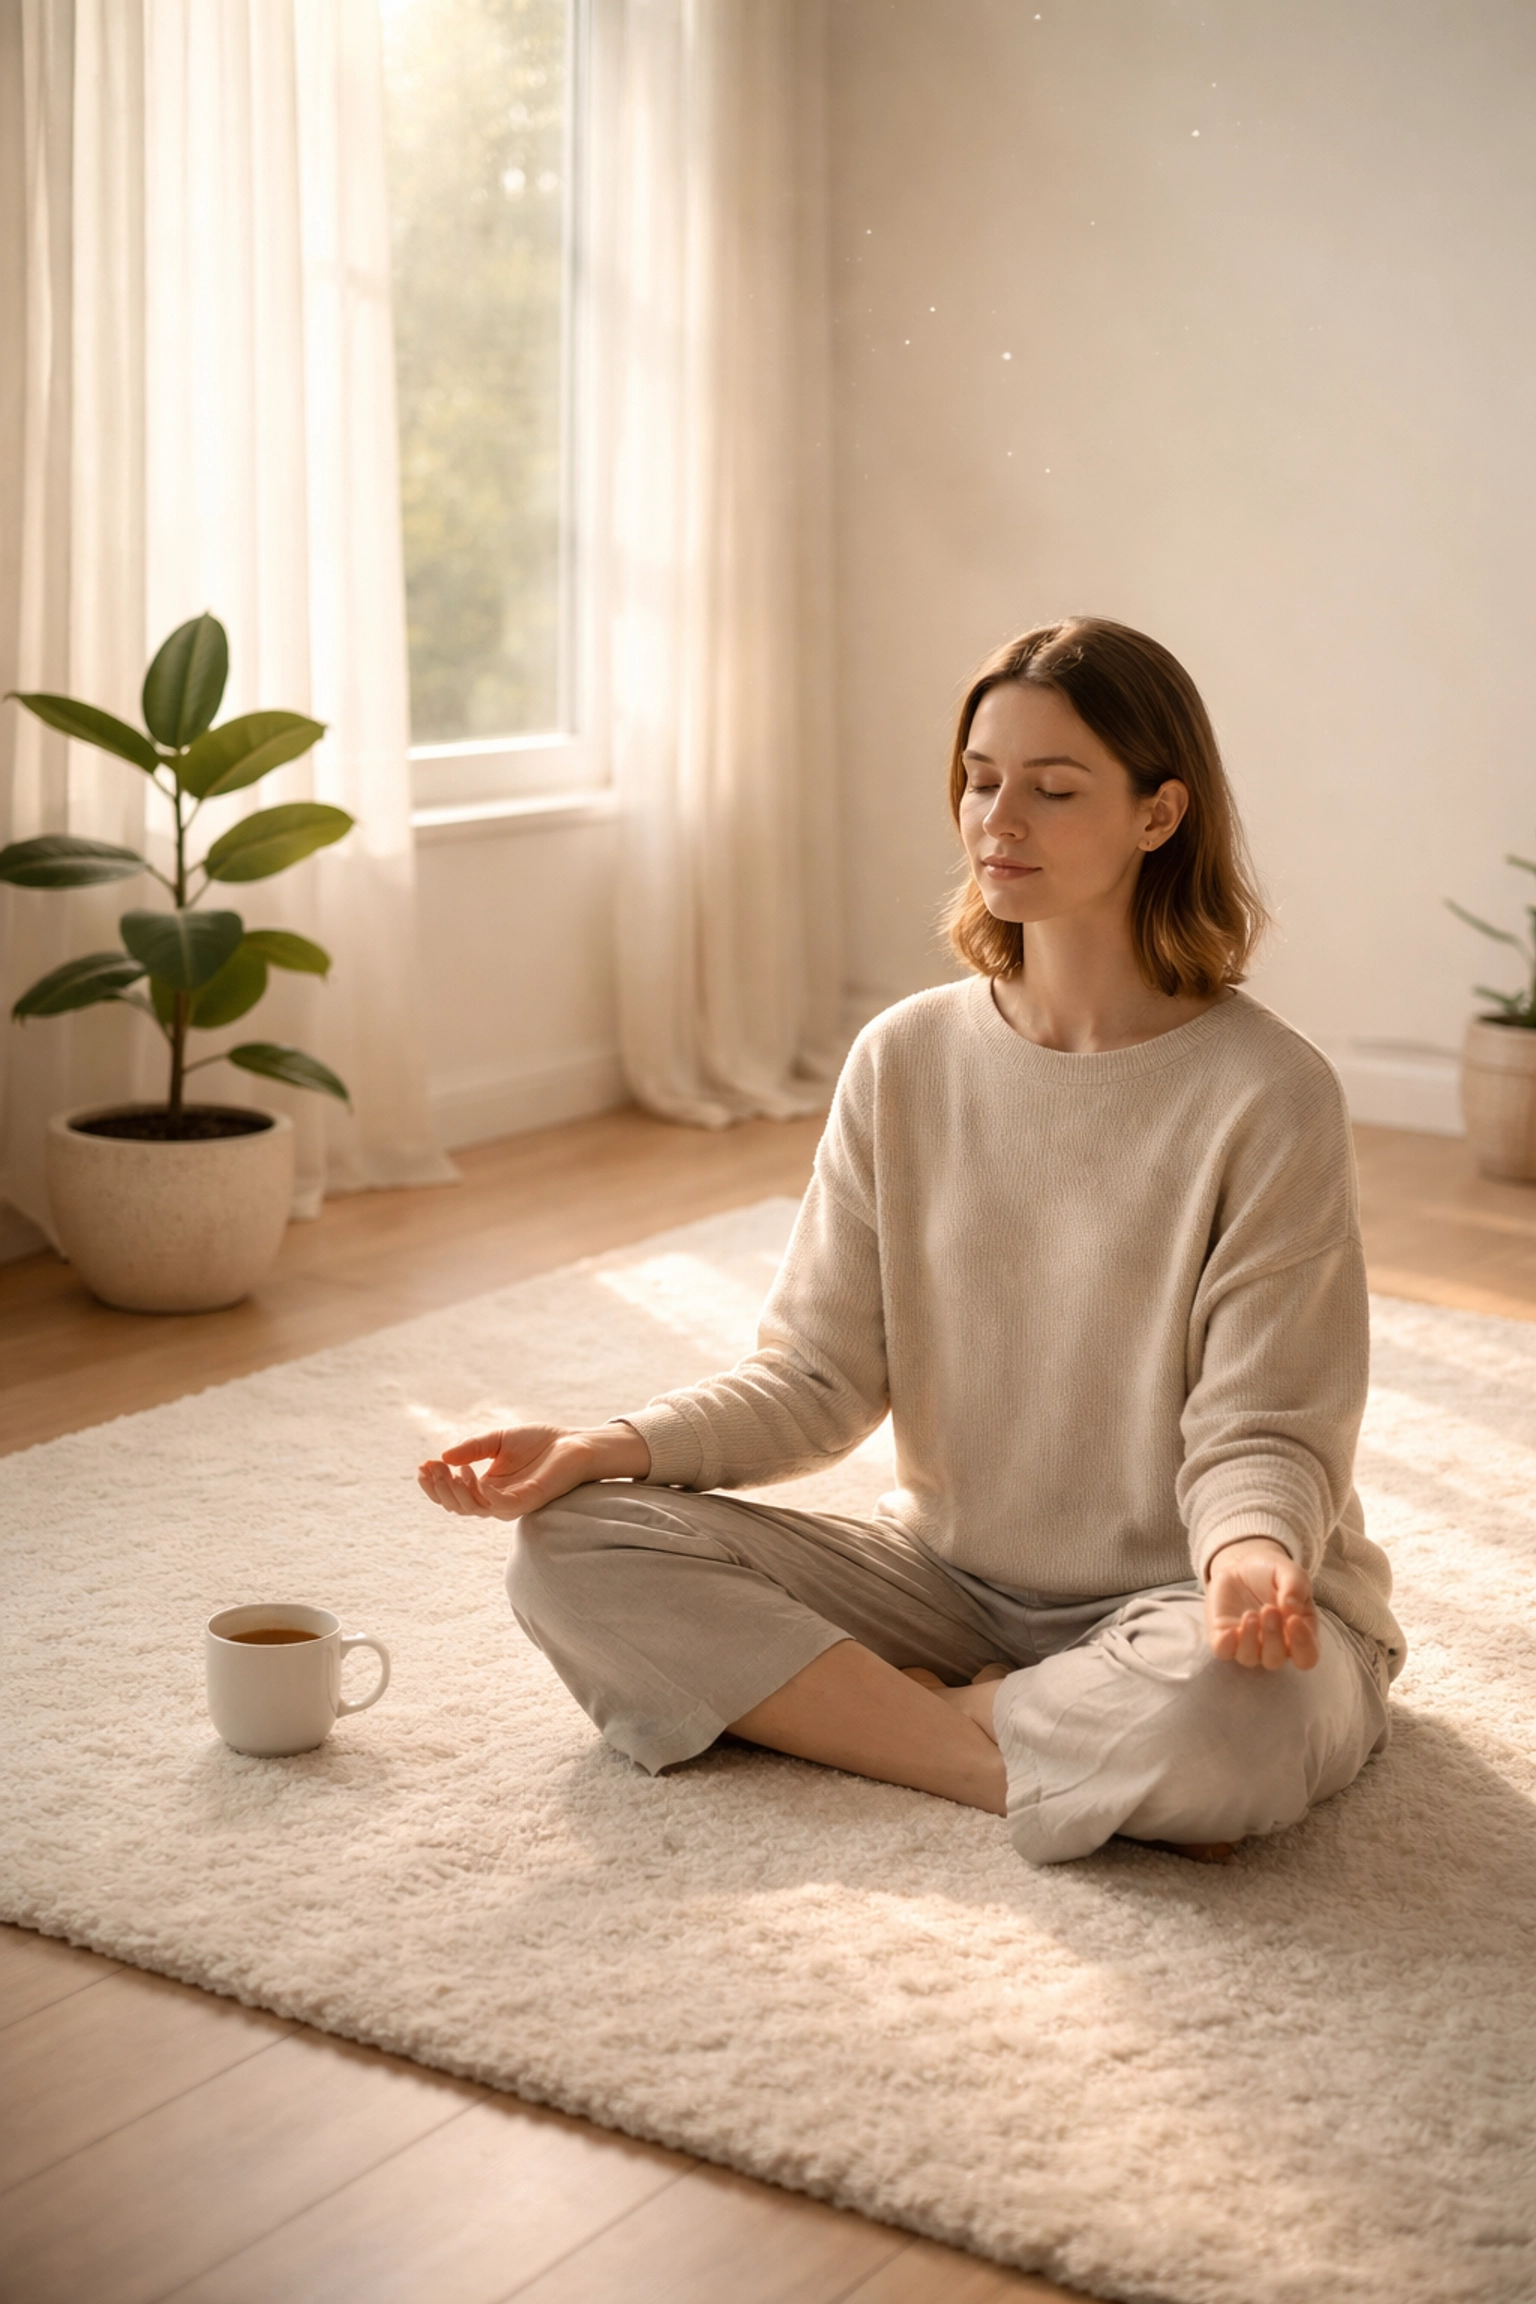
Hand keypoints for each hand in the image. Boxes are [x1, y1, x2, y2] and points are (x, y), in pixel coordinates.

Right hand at [417, 1422, 649, 1520]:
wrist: (575, 1443)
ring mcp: (511, 1503)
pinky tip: (474, 1476)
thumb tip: (443, 1456)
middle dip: (439, 1489)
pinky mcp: (528, 1501)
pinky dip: (484, 1494)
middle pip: (458, 1506)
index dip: (434, 1484)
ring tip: (448, 1471)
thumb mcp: (498, 1440)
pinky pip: (500, 1506)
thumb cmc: (540, 1443)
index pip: (452, 1494)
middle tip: (431, 1468)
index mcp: (487, 1487)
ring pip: (474, 1509)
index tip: (423, 1464)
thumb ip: (473, 1448)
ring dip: (456, 1492)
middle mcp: (496, 1500)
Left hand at [1204, 1536, 1319, 1670]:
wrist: (1242, 1565)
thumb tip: (1292, 1610)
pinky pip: (1223, 1652)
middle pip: (1275, 1659)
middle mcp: (1274, 1646)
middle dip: (1272, 1636)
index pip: (1306, 1656)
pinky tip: (1230, 1631)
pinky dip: (1226, 1645)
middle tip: (1269, 1609)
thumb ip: (1296, 1588)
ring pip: (1249, 1658)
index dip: (1302, 1645)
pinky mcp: (1224, 1638)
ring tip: (1251, 1613)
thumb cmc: (1272, 1574)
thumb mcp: (1290, 1573)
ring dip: (1250, 1638)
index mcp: (1298, 1635)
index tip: (1294, 1620)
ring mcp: (1248, 1644)